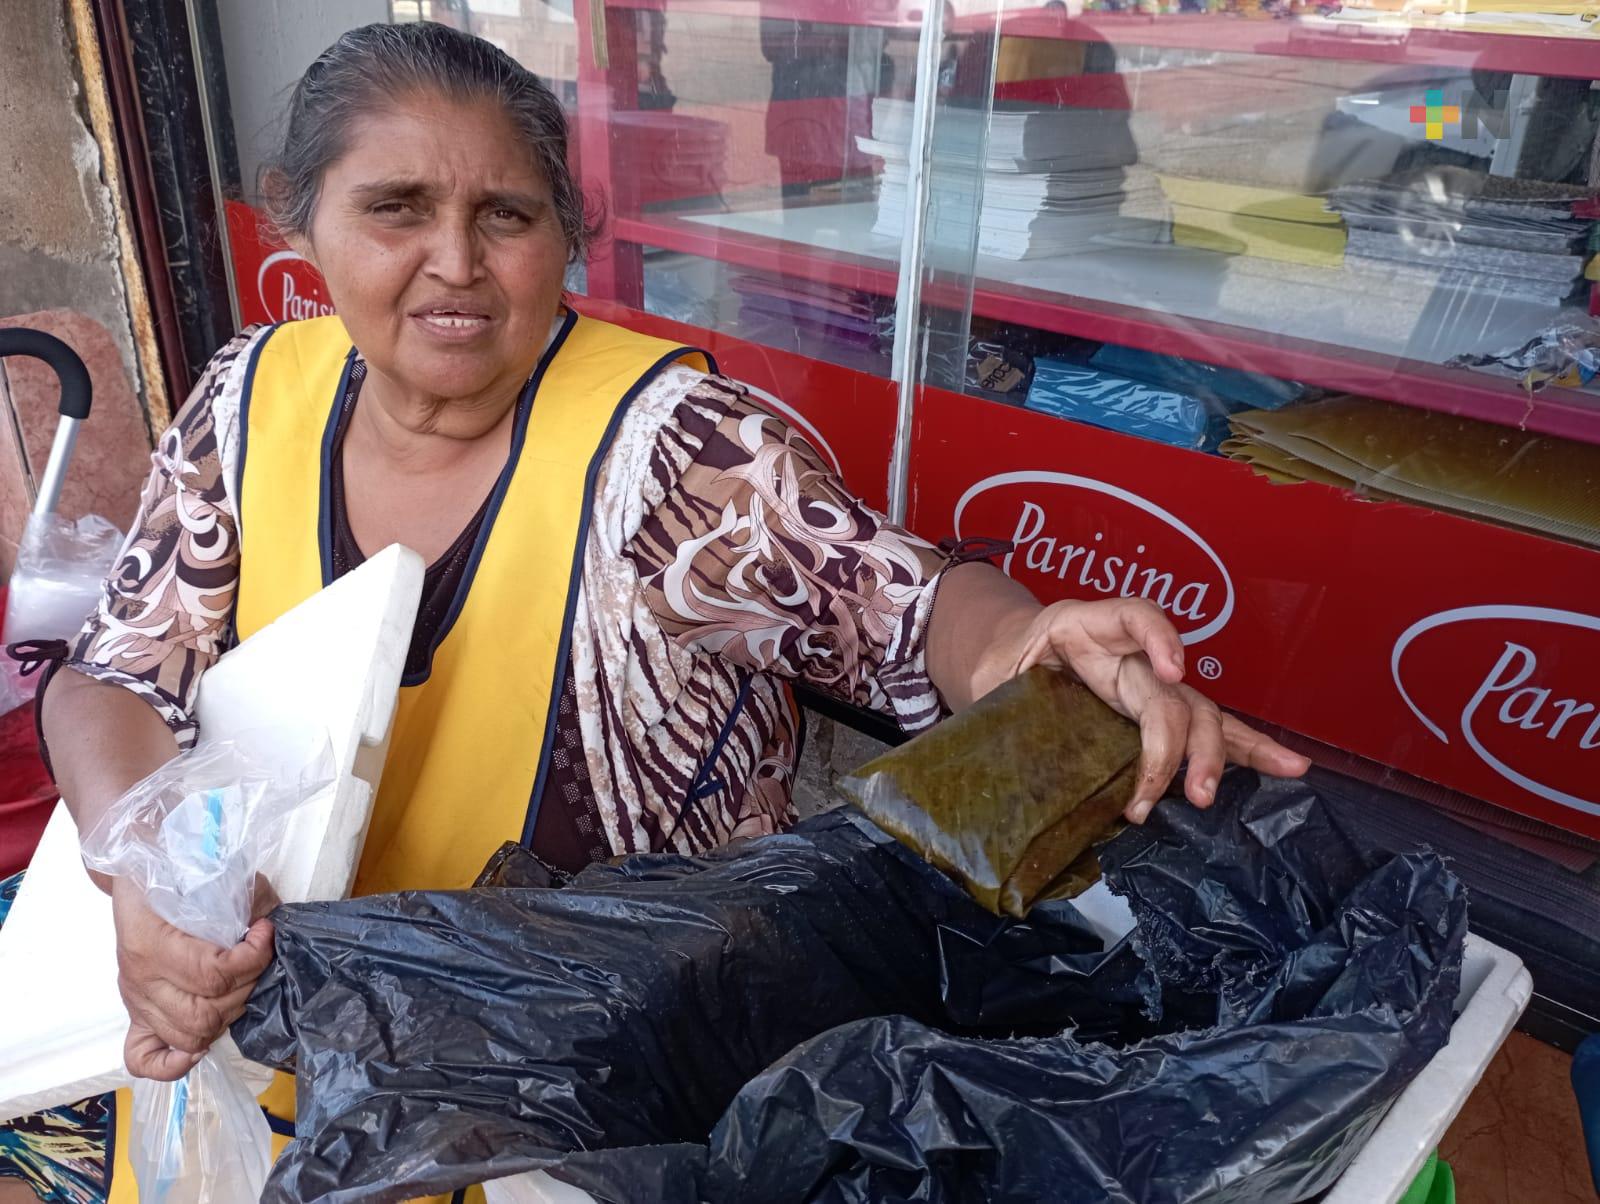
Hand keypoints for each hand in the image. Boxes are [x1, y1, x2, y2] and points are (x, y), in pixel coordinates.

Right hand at [112, 876, 276, 1080]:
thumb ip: (246, 896)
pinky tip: (197, 1048)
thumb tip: (271, 920)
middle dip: (245, 988)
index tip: (265, 932)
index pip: (213, 974)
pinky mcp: (136, 1015)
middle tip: (256, 961)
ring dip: (226, 1016)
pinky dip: (172, 1064)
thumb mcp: (211, 872)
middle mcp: (139, 980)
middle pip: (204, 1013)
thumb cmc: (175, 872)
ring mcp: (135, 1001)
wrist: (136, 872)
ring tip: (238, 986)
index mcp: (150, 944)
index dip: (252, 958)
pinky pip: (142, 1059)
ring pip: (188, 1036)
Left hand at [1002, 598, 1310, 822]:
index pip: (1132, 616)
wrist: (1003, 656)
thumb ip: (1000, 696)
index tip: (1172, 672)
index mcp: (1081, 629)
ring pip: (1200, 714)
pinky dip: (1247, 750)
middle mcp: (1126, 655)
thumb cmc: (997, 663)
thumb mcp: (986, 673)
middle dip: (1180, 743)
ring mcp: (1148, 685)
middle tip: (1175, 792)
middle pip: (1170, 693)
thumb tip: (1009, 750)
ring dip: (1215, 757)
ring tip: (1209, 795)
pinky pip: (1206, 730)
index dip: (1159, 637)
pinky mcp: (1157, 715)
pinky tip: (1288, 767)